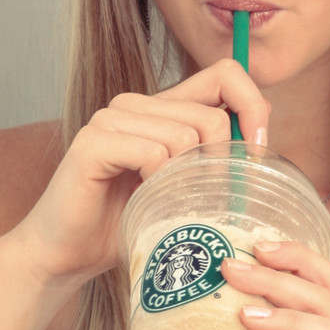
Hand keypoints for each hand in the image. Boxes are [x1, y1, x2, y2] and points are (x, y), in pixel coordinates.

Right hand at [10, 59, 269, 287]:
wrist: (66, 254)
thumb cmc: (126, 226)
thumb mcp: (183, 191)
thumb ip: (213, 163)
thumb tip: (263, 150)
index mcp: (162, 108)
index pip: (226, 74)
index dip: (253, 106)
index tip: (256, 154)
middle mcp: (136, 104)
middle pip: (212, 115)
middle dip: (220, 166)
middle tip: (203, 201)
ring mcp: (112, 119)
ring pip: (186, 134)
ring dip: (186, 181)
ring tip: (165, 204)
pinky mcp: (94, 141)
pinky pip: (153, 151)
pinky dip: (158, 182)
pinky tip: (141, 200)